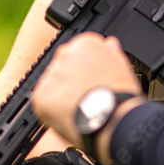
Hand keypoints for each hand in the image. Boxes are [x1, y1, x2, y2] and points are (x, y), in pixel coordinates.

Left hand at [30, 33, 142, 147]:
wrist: (113, 120)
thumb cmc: (120, 96)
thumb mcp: (122, 66)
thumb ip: (111, 52)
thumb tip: (109, 44)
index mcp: (85, 44)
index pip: (79, 51)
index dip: (86, 68)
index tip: (91, 79)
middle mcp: (65, 54)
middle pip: (64, 66)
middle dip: (72, 79)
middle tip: (85, 95)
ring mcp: (51, 74)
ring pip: (54, 84)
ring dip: (62, 94)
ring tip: (80, 108)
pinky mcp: (41, 95)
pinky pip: (44, 101)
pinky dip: (53, 110)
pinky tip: (70, 114)